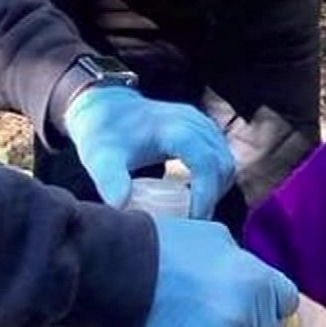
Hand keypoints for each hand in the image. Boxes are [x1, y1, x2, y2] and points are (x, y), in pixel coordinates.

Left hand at [61, 84, 233, 217]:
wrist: (103, 105)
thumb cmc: (103, 133)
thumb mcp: (101, 159)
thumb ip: (110, 181)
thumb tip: (121, 206)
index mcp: (173, 128)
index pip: (204, 163)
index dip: (206, 194)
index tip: (195, 220)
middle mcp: (191, 121)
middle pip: (220, 163)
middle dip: (212, 195)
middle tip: (194, 221)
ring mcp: (199, 122)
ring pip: (225, 160)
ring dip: (216, 187)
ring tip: (195, 209)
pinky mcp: (200, 127)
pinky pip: (219, 155)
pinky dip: (214, 176)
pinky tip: (194, 191)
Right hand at [135, 217, 298, 326]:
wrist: (121, 271)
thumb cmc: (163, 248)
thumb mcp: (214, 239)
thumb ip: (238, 261)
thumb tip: (243, 271)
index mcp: (260, 281)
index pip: (284, 304)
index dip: (265, 306)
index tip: (248, 306)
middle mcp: (253, 312)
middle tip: (217, 323)